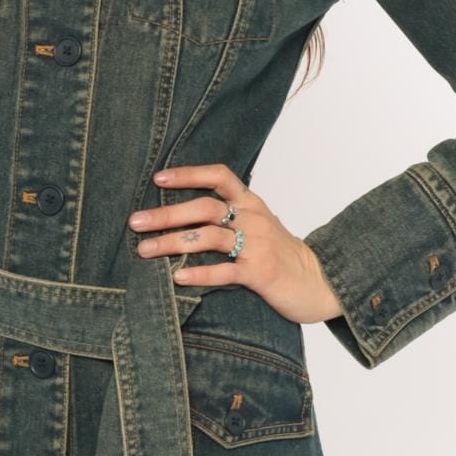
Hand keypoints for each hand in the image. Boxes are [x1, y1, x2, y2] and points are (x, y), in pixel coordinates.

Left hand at [129, 162, 345, 326]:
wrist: (320, 282)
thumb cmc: (282, 254)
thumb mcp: (259, 225)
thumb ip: (230, 216)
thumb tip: (183, 213)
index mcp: (251, 203)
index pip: (219, 177)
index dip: (188, 174)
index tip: (158, 178)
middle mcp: (253, 219)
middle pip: (205, 207)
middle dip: (166, 214)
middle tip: (136, 222)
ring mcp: (257, 245)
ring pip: (209, 237)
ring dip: (172, 242)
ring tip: (145, 251)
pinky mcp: (260, 273)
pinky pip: (225, 271)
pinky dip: (200, 273)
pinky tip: (177, 276)